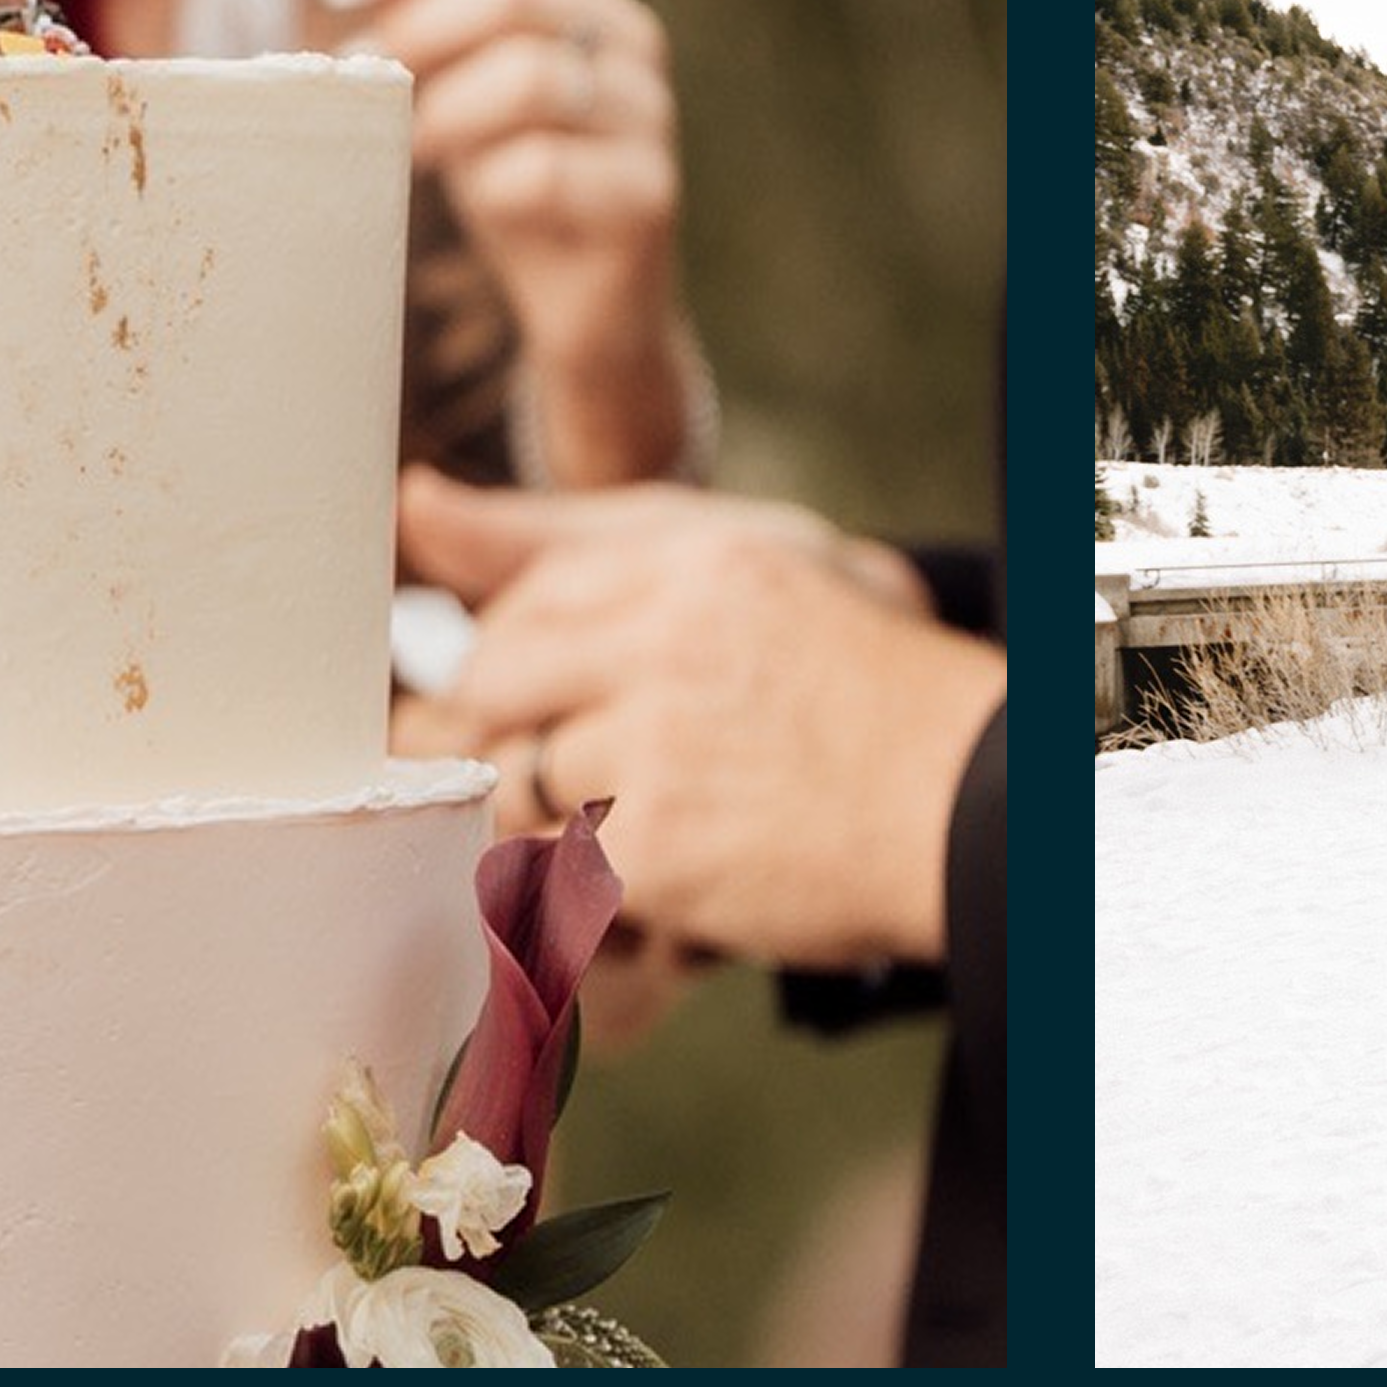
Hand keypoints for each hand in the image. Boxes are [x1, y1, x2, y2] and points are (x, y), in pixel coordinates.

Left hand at [322, 0, 689, 480]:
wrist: (593, 311)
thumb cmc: (515, 187)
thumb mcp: (464, 94)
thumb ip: (425, 37)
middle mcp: (630, 39)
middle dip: (415, 30)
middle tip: (357, 82)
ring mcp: (648, 116)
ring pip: (530, 76)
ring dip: (443, 110)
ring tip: (406, 147)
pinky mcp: (646, 196)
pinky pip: (543, 170)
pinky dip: (484, 184)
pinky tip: (470, 204)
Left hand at [388, 471, 998, 969]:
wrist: (974, 807)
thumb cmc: (868, 685)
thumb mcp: (754, 564)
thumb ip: (579, 538)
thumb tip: (412, 501)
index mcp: (690, 561)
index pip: (529, 597)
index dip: (513, 655)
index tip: (527, 693)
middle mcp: (663, 640)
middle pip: (493, 683)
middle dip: (497, 732)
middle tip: (542, 767)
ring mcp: (657, 746)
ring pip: (516, 780)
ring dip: (547, 816)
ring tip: (625, 824)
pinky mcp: (659, 848)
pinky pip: (556, 868)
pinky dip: (581, 886)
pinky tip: (639, 882)